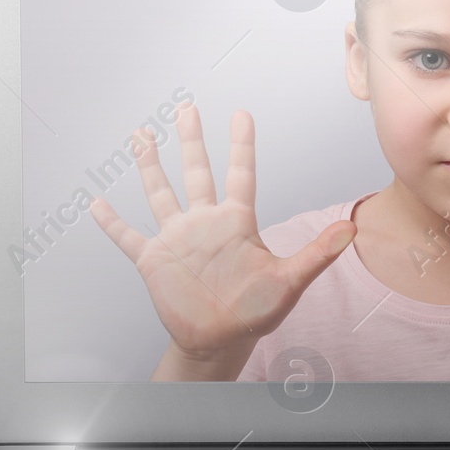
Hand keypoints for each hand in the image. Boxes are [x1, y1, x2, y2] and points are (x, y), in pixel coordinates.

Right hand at [90, 101, 355, 360]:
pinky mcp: (154, 260)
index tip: (241, 114)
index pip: (240, 174)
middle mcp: (205, 224)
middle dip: (191, 140)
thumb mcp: (290, 281)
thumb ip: (317, 253)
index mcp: (236, 223)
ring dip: (150, 165)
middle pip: (197, 172)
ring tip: (142, 135)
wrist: (220, 341)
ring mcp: (178, 239)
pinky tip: (97, 203)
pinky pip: (128, 236)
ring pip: (160, 193)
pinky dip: (112, 222)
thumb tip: (352, 228)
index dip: (241, 145)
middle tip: (186, 108)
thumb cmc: (256, 313)